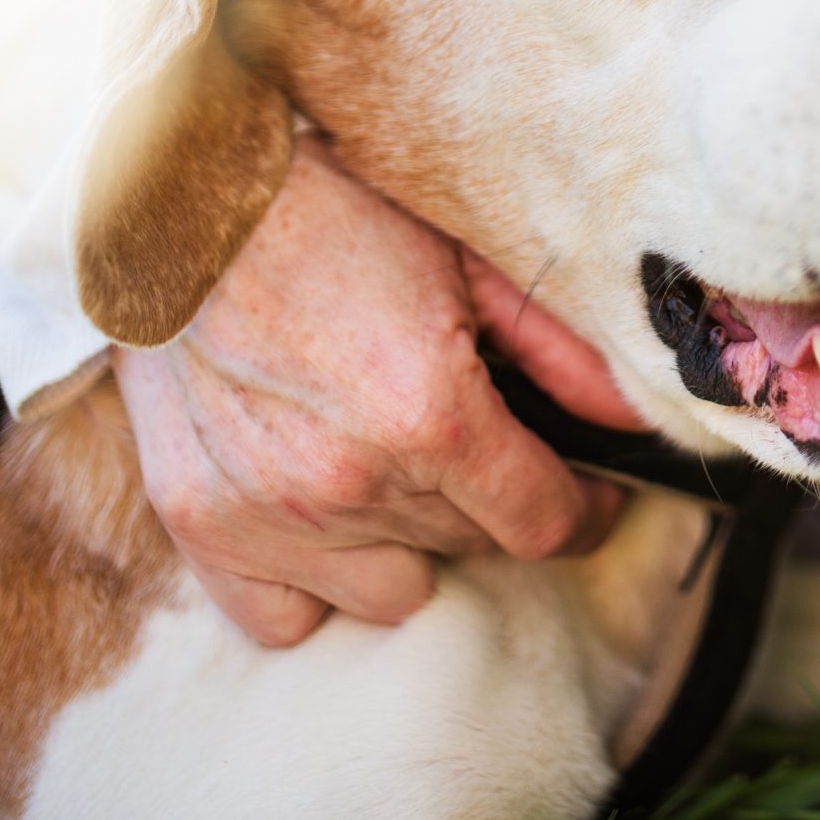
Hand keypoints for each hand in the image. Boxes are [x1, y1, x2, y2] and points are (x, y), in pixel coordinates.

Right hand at [112, 135, 648, 645]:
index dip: (584, 512)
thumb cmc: (335, 213)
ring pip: (394, 589)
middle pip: (472, 548)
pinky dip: (318, 582)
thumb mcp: (468, 261)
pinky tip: (329, 520)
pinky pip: (288, 617)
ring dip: (412, 541)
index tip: (587, 493)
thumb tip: (630, 415)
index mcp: (429, 415)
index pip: (543, 525)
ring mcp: (269, 515)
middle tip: (478, 441)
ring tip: (398, 468)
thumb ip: (561, 350)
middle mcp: (349, 481)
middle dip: (494, 502)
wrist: (188, 202)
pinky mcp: (203, 526)